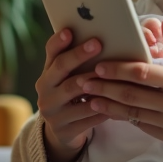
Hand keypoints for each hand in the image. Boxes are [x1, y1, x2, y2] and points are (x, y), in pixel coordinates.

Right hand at [34, 28, 108, 161]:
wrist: (63, 131)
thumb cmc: (73, 96)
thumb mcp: (70, 79)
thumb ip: (79, 61)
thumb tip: (104, 35)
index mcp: (47, 74)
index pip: (50, 53)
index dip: (58, 41)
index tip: (69, 30)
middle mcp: (45, 91)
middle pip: (61, 69)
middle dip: (79, 55)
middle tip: (97, 43)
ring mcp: (52, 112)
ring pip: (74, 93)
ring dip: (93, 81)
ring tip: (109, 72)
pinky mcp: (64, 130)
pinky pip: (86, 117)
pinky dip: (102, 108)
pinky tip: (117, 101)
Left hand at [85, 18, 162, 161]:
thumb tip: (162, 22)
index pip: (142, 74)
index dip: (117, 69)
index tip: (99, 65)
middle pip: (131, 95)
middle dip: (104, 87)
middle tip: (83, 80)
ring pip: (132, 113)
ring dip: (108, 105)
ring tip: (89, 97)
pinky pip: (142, 126)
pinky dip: (124, 118)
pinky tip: (110, 110)